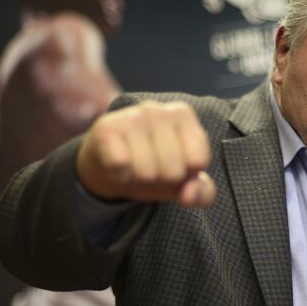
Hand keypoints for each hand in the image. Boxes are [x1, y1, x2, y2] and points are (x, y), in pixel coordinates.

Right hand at [76, 100, 216, 207]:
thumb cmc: (152, 167)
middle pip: (172, 171)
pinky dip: (120, 177)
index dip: (185, 175)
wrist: (105, 164)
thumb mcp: (182, 181)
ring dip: (139, 181)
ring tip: (133, 169)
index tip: (175, 166)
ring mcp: (131, 116)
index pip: (198, 161)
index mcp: (182, 115)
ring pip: (146, 172)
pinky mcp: (106, 129)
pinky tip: (117, 167)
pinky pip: (121, 166)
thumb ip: (201, 192)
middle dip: (161, 181)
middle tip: (150, 171)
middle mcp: (157, 109)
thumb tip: (188, 196)